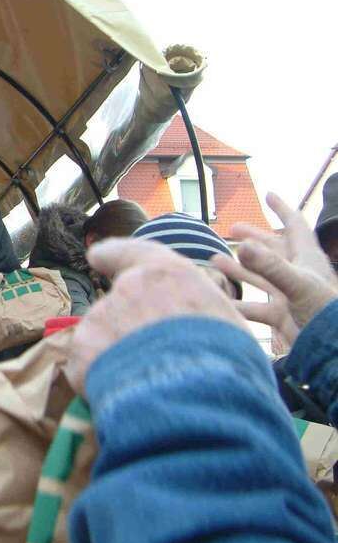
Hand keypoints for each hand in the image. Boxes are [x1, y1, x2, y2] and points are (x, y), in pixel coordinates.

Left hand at [65, 238, 247, 394]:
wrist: (195, 400)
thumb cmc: (227, 363)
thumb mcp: (224, 325)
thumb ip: (192, 314)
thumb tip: (184, 329)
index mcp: (166, 275)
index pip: (130, 252)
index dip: (112, 255)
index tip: (96, 257)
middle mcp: (127, 288)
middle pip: (119, 307)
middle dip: (127, 329)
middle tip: (150, 360)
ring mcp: (100, 318)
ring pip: (101, 338)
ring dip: (114, 357)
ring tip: (146, 385)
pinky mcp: (81, 351)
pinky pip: (86, 367)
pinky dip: (98, 381)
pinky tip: (124, 397)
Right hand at [212, 192, 337, 342]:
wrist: (331, 348)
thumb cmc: (324, 312)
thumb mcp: (297, 284)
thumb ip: (268, 266)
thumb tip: (242, 245)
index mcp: (307, 259)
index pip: (295, 225)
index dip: (282, 209)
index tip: (268, 195)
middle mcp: (297, 273)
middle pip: (274, 249)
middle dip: (254, 238)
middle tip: (232, 229)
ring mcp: (289, 295)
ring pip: (260, 276)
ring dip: (239, 268)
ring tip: (216, 260)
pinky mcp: (282, 316)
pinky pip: (254, 306)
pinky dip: (238, 303)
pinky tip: (220, 300)